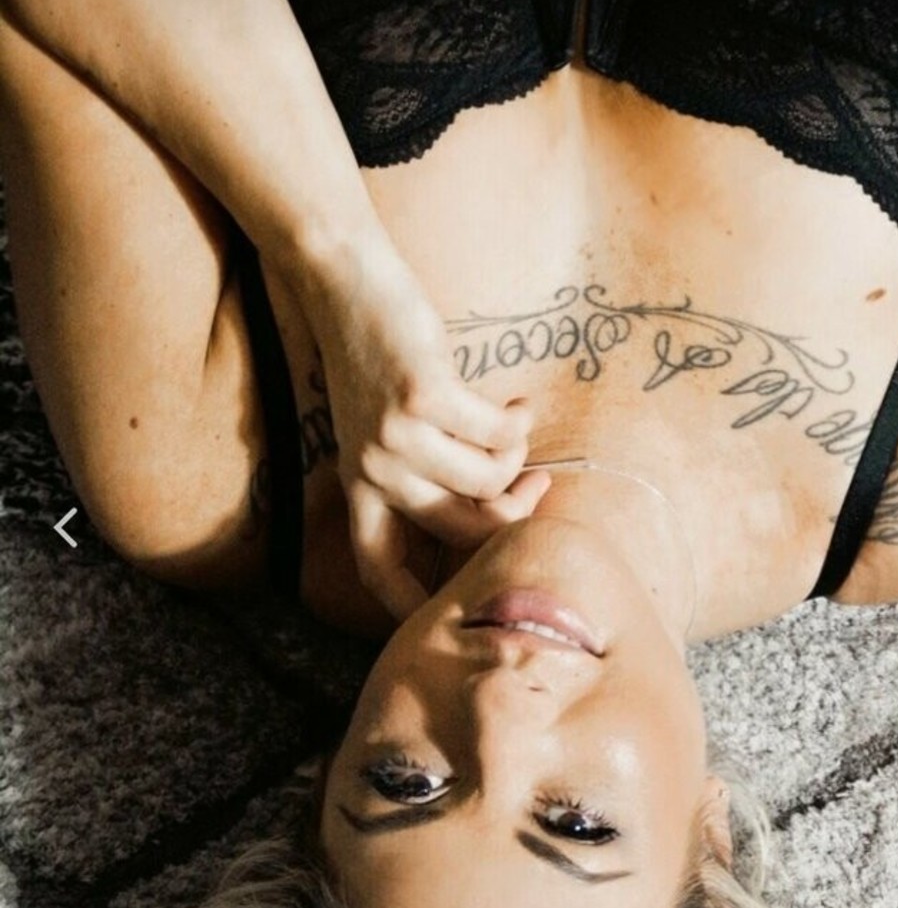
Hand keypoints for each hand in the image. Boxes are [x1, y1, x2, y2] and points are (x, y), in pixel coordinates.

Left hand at [306, 245, 549, 618]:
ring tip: (514, 424)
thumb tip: (501, 509)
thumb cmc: (377, 359)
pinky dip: (517, 421)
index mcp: (357, 488)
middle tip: (541, 483)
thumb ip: (423, 474)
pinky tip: (517, 403)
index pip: (378, 569)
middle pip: (463, 530)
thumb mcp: (383, 430)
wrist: (347, 285)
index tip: (454, 622)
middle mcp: (371, 472)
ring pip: (488, 482)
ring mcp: (394, 437)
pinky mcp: (422, 398)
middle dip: (515, 511)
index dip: (414, 607)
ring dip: (517, 455)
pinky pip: (498, 436)